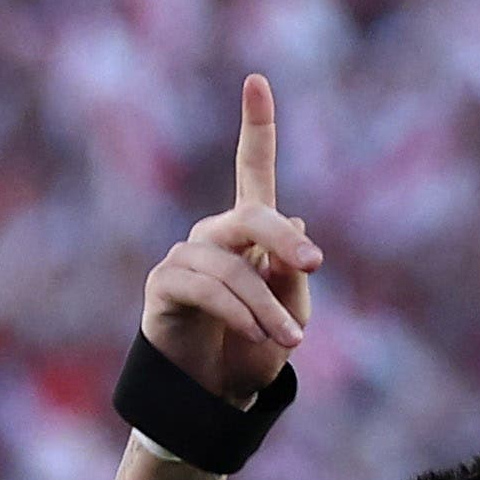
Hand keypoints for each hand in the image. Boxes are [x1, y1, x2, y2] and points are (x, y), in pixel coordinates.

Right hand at [141, 74, 321, 404]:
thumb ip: (293, 274)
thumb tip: (299, 226)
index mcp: (247, 234)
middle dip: (282, 240)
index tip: (257, 80)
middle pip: (250, 216)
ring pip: (232, 266)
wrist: (216, 400)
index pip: (252, 171)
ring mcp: (185, 258)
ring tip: (290, 340)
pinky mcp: (165, 286)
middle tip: (314, 265)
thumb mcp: (291, 314)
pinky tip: (259, 335)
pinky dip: (237, 312)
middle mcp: (213, 236)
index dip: (256, 127)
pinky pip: (205, 287)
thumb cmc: (255, 354)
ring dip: (265, 305)